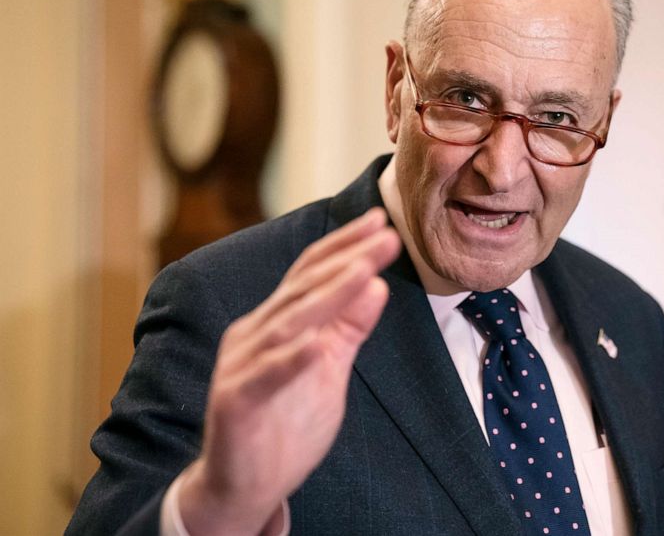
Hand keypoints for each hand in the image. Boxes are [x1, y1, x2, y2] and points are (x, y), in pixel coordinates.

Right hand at [178, 208, 401, 534]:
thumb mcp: (329, 368)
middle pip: (303, 287)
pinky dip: (290, 360)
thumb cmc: (286, 421)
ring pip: (287, 323)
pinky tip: (316, 345)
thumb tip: (377, 283)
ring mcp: (241, 364)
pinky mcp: (234, 401)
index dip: (345, 245)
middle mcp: (255, 332)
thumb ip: (349, 328)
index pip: (312, 272)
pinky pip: (264, 377)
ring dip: (327, 295)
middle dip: (348, 259)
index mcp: (277, 321)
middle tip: (386, 236)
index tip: (381, 222)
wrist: (244, 484)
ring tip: (364, 271)